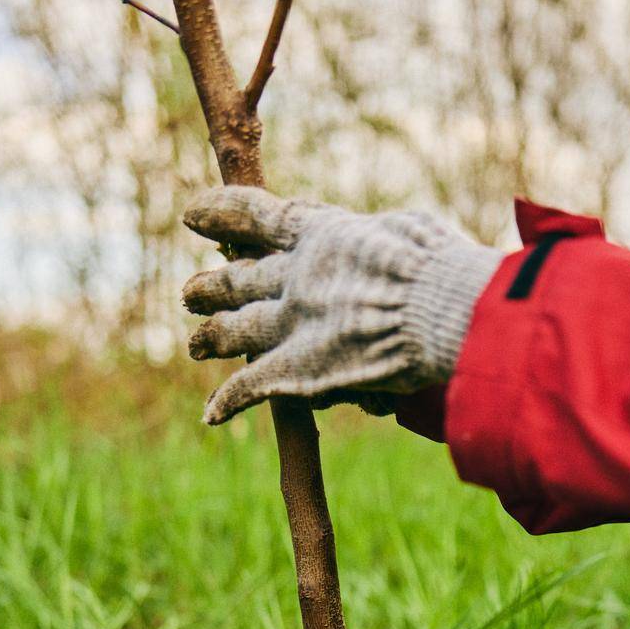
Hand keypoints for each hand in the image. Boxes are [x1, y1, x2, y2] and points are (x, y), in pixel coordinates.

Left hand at [181, 186, 501, 424]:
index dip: (219, 213)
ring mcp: (291, 322)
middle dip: (213, 287)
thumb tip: (380, 242)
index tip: (191, 215)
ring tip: (195, 344)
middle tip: (190, 293)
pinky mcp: (297, 368)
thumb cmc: (438, 266)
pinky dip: (229, 401)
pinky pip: (250, 386)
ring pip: (235, 330)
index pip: (255, 216)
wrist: (439, 309)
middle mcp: (295, 275)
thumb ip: (376, 239)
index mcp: (320, 234)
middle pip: (239, 280)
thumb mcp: (404, 230)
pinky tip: (211, 415)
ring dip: (212, 337)